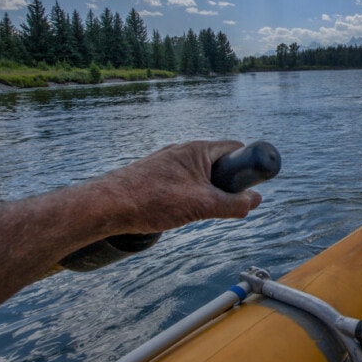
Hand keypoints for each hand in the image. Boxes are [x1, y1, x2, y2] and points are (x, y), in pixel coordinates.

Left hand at [94, 140, 263, 234]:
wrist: (106, 206)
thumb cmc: (152, 200)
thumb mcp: (202, 205)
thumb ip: (234, 204)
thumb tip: (256, 200)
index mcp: (198, 150)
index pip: (235, 148)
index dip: (247, 165)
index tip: (250, 184)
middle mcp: (183, 151)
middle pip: (218, 163)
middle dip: (226, 183)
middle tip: (224, 204)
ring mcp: (167, 162)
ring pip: (199, 174)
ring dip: (206, 191)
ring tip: (197, 212)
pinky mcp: (153, 175)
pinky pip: (182, 181)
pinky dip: (187, 195)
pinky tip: (177, 212)